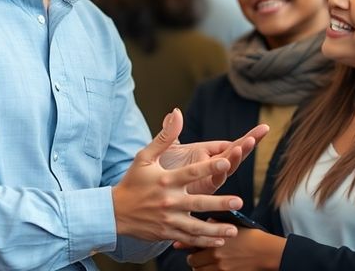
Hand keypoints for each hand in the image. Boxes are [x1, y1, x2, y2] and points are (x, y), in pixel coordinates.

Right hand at [113, 109, 245, 246]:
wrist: (115, 212)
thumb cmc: (133, 181)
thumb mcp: (145, 156)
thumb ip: (165, 136)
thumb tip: (177, 113)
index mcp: (166, 180)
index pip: (191, 172)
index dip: (209, 166)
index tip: (226, 161)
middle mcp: (168, 200)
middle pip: (198, 202)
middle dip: (219, 203)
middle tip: (239, 202)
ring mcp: (168, 219)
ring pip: (196, 225)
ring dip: (215, 228)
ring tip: (233, 229)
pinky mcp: (167, 232)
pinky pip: (189, 238)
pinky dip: (205, 240)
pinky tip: (220, 240)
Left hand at [159, 111, 268, 195]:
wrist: (145, 194)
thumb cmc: (156, 172)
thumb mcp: (164, 149)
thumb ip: (171, 132)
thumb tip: (174, 113)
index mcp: (204, 154)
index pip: (229, 144)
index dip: (245, 138)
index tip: (262, 129)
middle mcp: (209, 166)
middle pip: (233, 154)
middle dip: (247, 144)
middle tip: (262, 132)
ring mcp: (206, 179)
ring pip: (227, 167)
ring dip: (236, 157)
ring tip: (243, 145)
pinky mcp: (200, 191)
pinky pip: (213, 181)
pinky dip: (220, 173)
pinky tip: (225, 165)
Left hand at [186, 227, 284, 270]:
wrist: (266, 252)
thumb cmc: (252, 237)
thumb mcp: (234, 225)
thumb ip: (217, 223)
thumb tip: (206, 222)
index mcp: (216, 239)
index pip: (192, 242)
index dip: (182, 243)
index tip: (177, 244)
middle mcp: (216, 254)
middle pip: (192, 261)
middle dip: (193, 258)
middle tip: (196, 256)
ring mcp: (221, 267)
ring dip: (200, 268)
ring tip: (203, 264)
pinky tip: (211, 268)